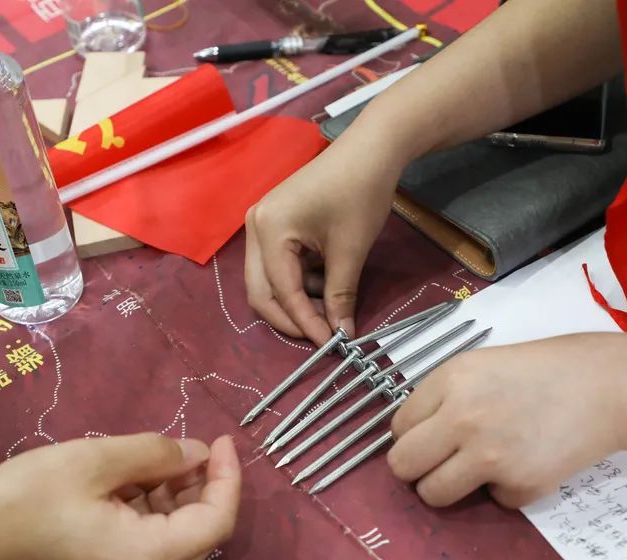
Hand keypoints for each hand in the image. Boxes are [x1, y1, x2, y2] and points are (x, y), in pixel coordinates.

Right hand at [0, 433, 241, 559]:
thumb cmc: (19, 500)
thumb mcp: (92, 460)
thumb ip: (154, 454)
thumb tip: (197, 453)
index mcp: (144, 559)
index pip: (217, 522)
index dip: (227, 477)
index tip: (221, 438)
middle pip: (201, 534)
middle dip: (205, 486)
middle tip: (195, 443)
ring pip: (175, 539)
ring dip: (177, 495)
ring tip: (159, 454)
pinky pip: (147, 545)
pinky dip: (152, 510)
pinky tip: (133, 477)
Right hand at [245, 133, 401, 344]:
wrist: (371, 148)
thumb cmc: (360, 192)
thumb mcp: (351, 250)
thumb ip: (340, 295)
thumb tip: (342, 334)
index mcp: (268, 230)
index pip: (281, 292)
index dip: (306, 323)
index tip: (331, 344)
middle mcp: (255, 227)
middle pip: (261, 291)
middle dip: (291, 317)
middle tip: (323, 335)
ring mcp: (262, 223)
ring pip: (270, 280)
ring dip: (297, 299)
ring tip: (333, 305)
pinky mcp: (276, 222)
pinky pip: (280, 264)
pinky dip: (300, 280)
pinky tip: (328, 282)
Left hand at [387, 335, 626, 507]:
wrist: (608, 386)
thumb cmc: (546, 370)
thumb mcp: (483, 365)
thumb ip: (445, 396)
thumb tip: (412, 435)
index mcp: (449, 380)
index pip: (398, 428)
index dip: (414, 435)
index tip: (431, 438)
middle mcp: (460, 418)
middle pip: (403, 467)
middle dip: (418, 469)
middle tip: (442, 463)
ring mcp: (488, 456)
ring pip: (434, 494)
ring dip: (452, 487)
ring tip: (481, 467)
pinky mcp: (519, 485)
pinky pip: (493, 501)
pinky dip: (508, 489)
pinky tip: (529, 462)